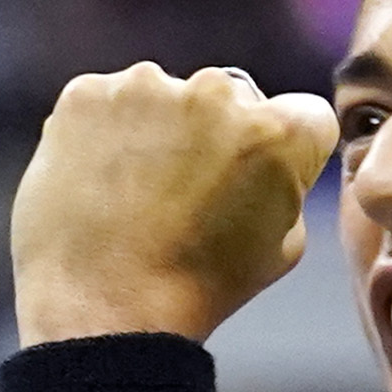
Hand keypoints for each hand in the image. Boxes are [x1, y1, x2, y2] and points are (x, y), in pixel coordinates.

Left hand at [11, 63, 339, 345]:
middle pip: (230, 98)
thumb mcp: (283, 246)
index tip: (257, 176)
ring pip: (166, 97)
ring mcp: (146, 86)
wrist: (102, 305)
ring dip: (160, 130)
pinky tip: (101, 183)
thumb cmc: (196, 287)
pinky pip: (109, 103)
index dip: (285, 150)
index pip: (303, 116)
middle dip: (216, 135)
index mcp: (279, 132)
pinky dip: (106, 134)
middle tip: (188, 193)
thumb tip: (268, 159)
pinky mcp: (88, 93)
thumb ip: (286, 183)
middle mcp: (217, 91)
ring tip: (137, 194)